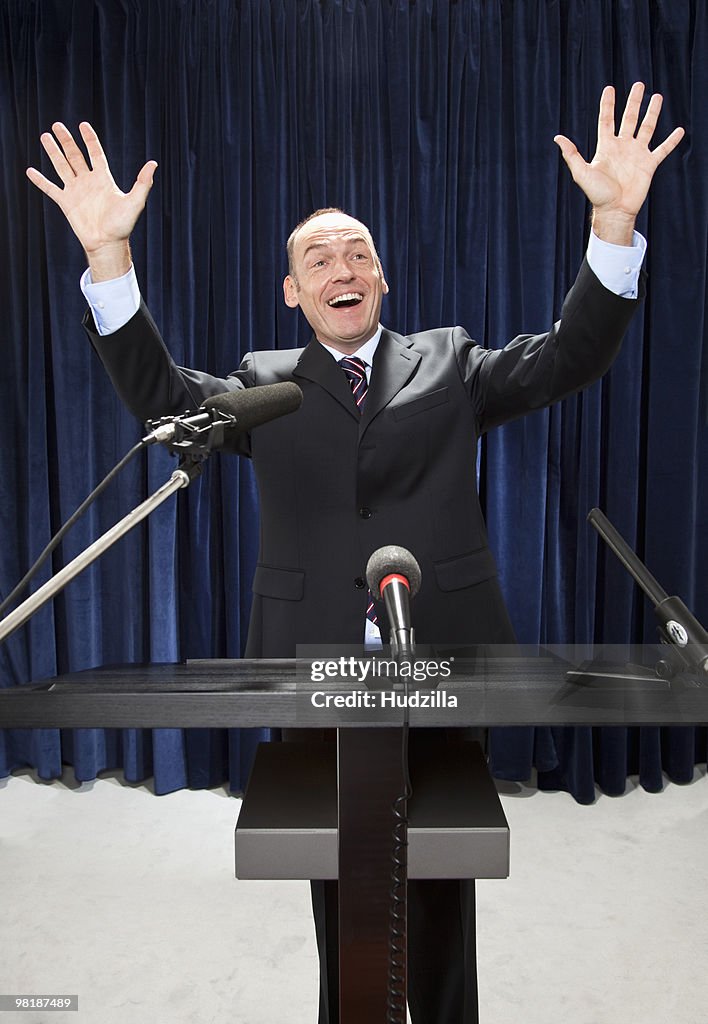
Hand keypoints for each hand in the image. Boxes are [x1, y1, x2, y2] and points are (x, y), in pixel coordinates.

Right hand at [26, 122, 156, 278]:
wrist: (108, 244)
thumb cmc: (123, 225)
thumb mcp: (135, 201)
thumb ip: (143, 182)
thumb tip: (154, 163)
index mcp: (103, 179)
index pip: (95, 154)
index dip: (89, 139)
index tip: (83, 125)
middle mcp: (88, 182)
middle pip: (75, 156)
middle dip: (66, 140)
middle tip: (57, 125)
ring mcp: (76, 192)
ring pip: (61, 167)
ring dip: (53, 152)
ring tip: (44, 137)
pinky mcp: (66, 203)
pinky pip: (51, 189)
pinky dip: (41, 180)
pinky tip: (31, 171)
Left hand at [554, 83, 684, 244]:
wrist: (614, 211)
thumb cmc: (597, 194)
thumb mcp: (581, 172)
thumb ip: (572, 154)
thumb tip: (557, 138)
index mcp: (606, 147)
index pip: (607, 120)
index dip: (608, 105)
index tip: (609, 88)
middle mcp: (622, 147)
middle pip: (629, 118)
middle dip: (634, 102)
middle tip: (639, 84)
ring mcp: (637, 154)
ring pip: (647, 128)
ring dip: (652, 112)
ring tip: (657, 97)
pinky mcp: (649, 165)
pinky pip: (662, 149)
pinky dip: (671, 141)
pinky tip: (679, 130)